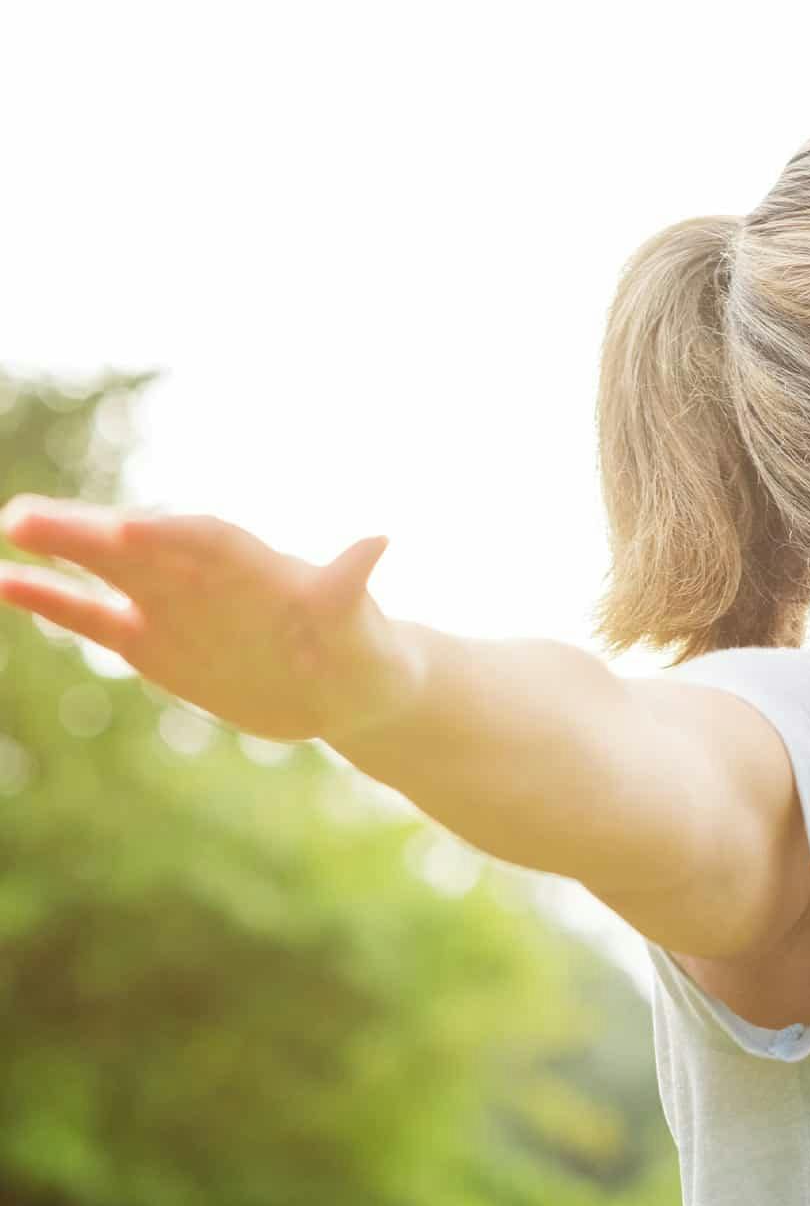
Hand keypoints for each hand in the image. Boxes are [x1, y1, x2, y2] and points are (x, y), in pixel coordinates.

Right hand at [0, 494, 423, 742]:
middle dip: (93, 532)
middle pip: (146, 546)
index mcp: (260, 568)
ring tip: (13, 524)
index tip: (132, 532)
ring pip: (110, 571)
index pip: (211, 543)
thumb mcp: (365, 630)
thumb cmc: (365, 652)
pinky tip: (6, 582)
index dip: (174, 536)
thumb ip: (352, 588)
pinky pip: (97, 618)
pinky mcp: (154, 643)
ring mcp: (176, 606)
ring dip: (63, 550)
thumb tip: (378, 540)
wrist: (347, 688)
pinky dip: (54, 601)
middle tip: (28, 517)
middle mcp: (209, 579)